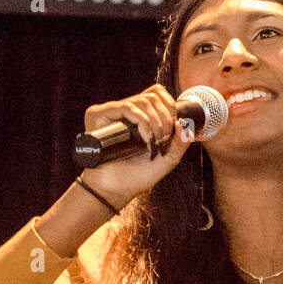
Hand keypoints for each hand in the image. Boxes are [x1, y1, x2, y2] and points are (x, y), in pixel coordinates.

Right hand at [79, 84, 194, 207]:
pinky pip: (127, 107)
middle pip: (153, 95)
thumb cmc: (136, 177)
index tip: (171, 128)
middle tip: (162, 140)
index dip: (169, 106)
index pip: (156, 93)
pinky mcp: (98, 115)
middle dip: (165, 118)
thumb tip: (184, 122)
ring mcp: (111, 113)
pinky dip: (142, 121)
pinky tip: (144, 139)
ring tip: (152, 142)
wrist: (114, 190)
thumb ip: (179, 143)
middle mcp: (125, 112)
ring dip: (155, 122)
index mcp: (139, 117)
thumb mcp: (166, 160)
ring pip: (142, 101)